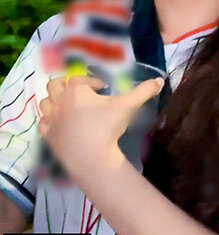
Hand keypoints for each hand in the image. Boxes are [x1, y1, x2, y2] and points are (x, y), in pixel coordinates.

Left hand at [38, 76, 163, 173]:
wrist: (90, 156)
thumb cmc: (107, 126)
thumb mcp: (128, 106)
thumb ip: (144, 91)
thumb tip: (159, 81)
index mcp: (76, 91)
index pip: (80, 78)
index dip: (91, 81)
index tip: (103, 88)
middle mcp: (60, 101)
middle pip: (54, 84)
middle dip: (65, 84)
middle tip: (80, 92)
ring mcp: (51, 118)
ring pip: (45, 101)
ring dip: (55, 100)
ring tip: (68, 106)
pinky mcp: (47, 134)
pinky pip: (43, 122)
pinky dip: (49, 120)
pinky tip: (60, 124)